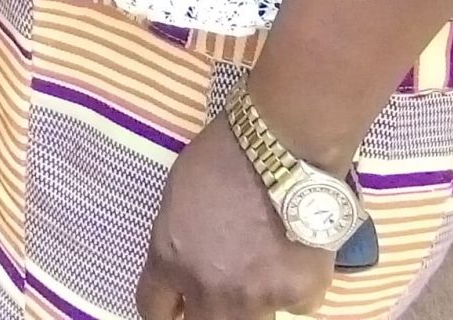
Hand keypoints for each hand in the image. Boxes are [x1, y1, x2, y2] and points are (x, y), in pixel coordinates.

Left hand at [138, 118, 332, 319]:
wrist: (282, 149)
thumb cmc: (222, 154)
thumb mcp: (178, 193)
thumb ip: (179, 237)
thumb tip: (187, 255)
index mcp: (171, 260)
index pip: (153, 308)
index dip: (164, 313)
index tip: (174, 312)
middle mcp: (210, 289)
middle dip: (209, 314)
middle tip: (224, 294)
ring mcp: (256, 296)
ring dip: (256, 301)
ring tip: (265, 268)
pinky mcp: (299, 292)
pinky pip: (298, 302)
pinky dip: (297, 285)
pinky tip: (299, 253)